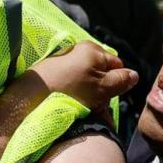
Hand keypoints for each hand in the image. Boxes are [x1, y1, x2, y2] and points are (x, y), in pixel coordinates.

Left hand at [2, 42, 136, 131]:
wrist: (28, 98)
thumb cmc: (70, 91)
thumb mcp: (103, 87)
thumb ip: (121, 80)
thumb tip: (134, 75)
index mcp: (92, 49)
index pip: (117, 65)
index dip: (117, 83)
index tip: (109, 98)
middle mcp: (76, 51)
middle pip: (100, 75)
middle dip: (102, 94)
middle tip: (98, 111)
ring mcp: (62, 63)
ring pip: (85, 83)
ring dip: (89, 100)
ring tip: (83, 113)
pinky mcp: (49, 75)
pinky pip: (69, 87)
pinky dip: (73, 99)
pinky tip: (70, 110)